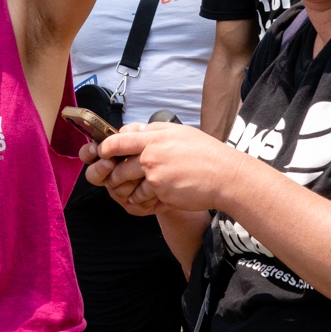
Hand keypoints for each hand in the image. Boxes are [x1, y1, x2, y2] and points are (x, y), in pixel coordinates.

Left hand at [84, 121, 247, 216]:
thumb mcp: (180, 133)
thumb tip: (137, 131)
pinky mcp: (159, 188)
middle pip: (115, 159)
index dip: (106, 147)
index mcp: (156, 133)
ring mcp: (154, 169)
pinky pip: (139, 195)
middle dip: (109, 170)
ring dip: (123, 186)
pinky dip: (140, 200)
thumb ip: (157, 132)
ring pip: (123, 178)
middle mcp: (152, 149)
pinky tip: (148, 200)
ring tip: (130, 191)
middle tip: (112, 176)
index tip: (104, 154)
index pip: (119, 137)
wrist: (225, 176)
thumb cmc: (206, 155)